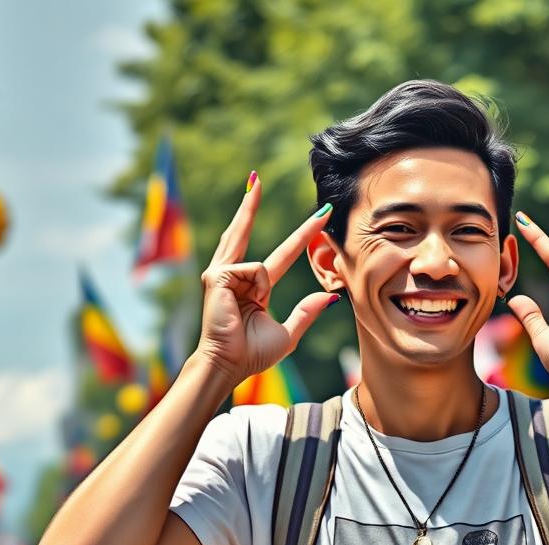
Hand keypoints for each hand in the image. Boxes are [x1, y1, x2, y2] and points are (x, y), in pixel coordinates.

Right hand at [197, 177, 335, 385]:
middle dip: (251, 203)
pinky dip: (259, 288)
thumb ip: (306, 313)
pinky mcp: (218, 275)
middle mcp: (236, 275)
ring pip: (262, 262)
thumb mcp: (288, 334)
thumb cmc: (253, 355)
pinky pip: (256, 270)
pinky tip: (246, 303)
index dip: (302, 236)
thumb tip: (330, 298)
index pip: (282, 255)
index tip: (319, 218)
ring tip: (253, 309)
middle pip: (246, 231)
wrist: (229, 365)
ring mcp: (223, 273)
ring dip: (265, 289)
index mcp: (255, 287)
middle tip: (257, 176)